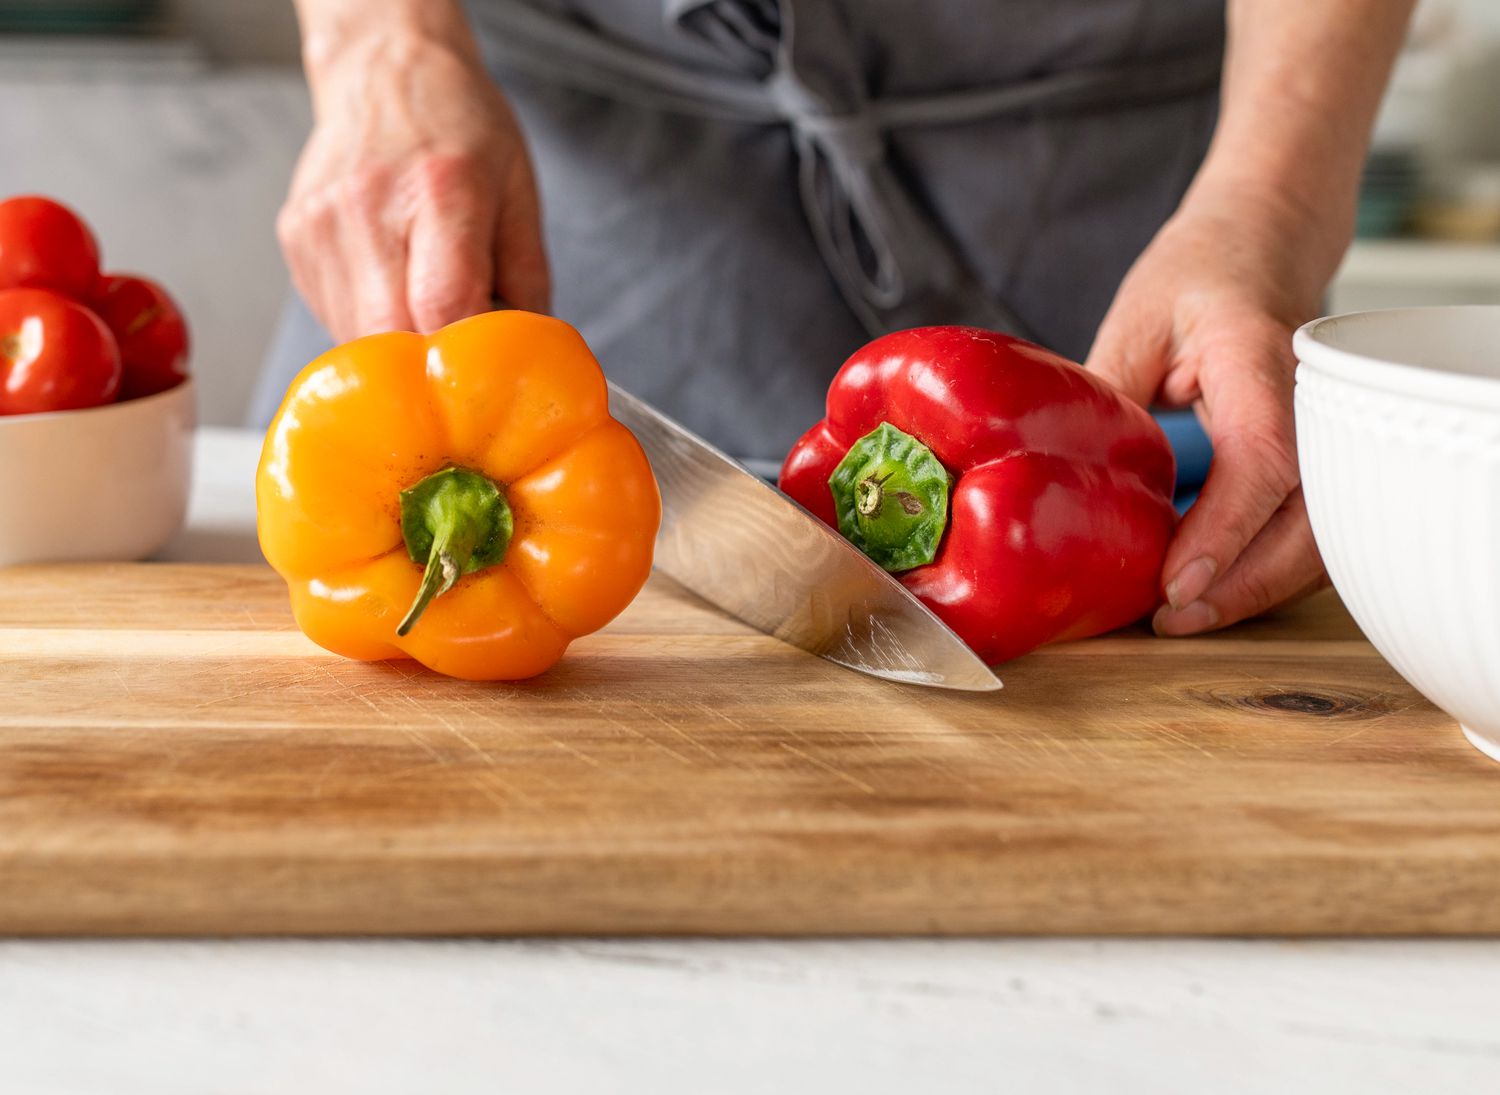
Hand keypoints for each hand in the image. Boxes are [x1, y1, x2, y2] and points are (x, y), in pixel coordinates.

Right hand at [277, 26, 547, 341]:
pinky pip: (335, 317)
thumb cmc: (459, 127)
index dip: (466, 351)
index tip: (484, 358)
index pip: (444, 308)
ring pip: (357, 338)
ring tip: (424, 298)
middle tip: (457, 339)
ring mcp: (320, 227)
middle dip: (429, 362)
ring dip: (398, 344)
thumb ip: (527, 283)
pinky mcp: (296, 243)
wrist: (386, 70)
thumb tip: (522, 357)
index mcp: (439, 190)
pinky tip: (392, 283)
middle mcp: (368, 207)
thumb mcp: (519, 194)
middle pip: (391, 336)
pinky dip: (370, 322)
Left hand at [1085, 187, 1331, 635]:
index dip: (1224, 530)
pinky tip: (1214, 587)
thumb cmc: (1199, 271)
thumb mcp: (1135, 319)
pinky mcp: (1322, 454)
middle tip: (1169, 619)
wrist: (1263, 241)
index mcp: (1261, 357)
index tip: (1178, 583)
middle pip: (1309, 518)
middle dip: (1243, 584)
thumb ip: (1108, 398)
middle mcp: (1312, 400)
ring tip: (1184, 616)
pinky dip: (1269, 569)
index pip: (1262, 458)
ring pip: (1321, 536)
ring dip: (1258, 587)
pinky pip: (1313, 528)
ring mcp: (1327, 430)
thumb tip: (1067, 482)